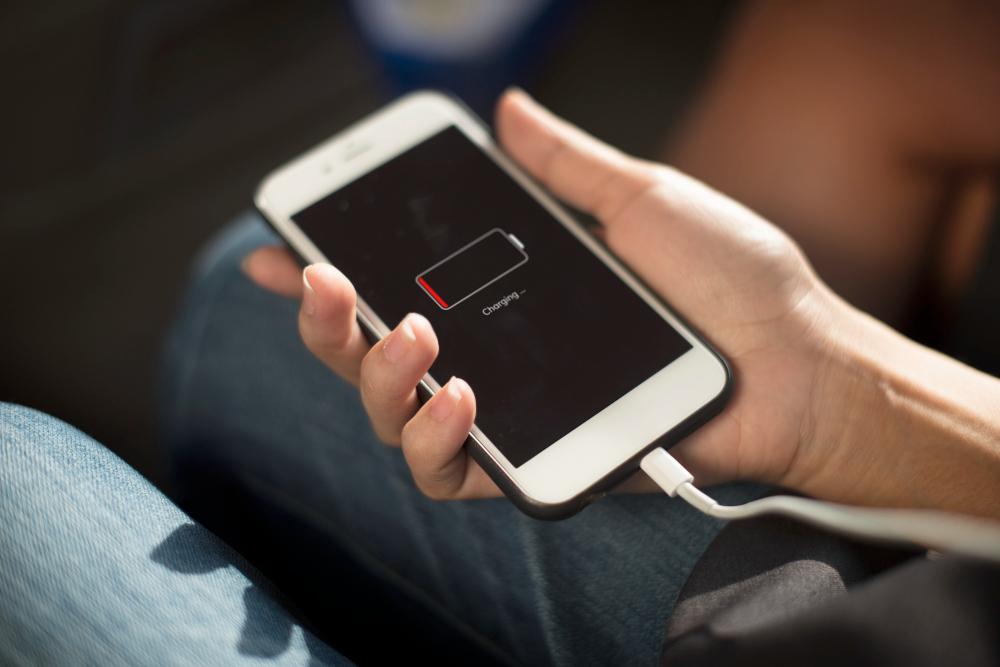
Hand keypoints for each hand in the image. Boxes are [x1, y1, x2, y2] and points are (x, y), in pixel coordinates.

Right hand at [243, 89, 846, 500]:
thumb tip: (510, 110)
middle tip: (322, 279)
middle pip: (369, 355)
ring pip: (392, 417)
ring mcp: (509, 415)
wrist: (797, 363)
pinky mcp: (534, 463)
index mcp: (505, 298)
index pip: (395, 285)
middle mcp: (492, 357)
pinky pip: (450, 472)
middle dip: (324, 321)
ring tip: (408, 331)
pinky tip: (454, 394)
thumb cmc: (732, 284)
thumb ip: (566, 166)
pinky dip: (432, 438)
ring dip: (374, 375)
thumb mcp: (642, 201)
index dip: (329, 273)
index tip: (284, 246)